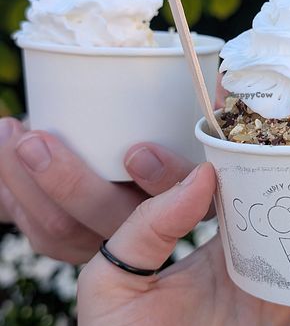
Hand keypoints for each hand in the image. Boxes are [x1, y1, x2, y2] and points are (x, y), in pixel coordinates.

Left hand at [0, 116, 203, 263]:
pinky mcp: (68, 242)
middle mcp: (145, 233)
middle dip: (67, 182)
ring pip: (60, 230)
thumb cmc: (159, 133)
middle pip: (106, 218)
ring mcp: (103, 242)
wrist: (119, 173)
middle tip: (34, 139)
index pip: (181, 204)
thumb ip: (211, 106)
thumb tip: (231, 82)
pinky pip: (37, 230)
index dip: (164, 181)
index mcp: (184, 206)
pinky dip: (12, 193)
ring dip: (25, 181)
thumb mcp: (186, 120)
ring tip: (11, 130)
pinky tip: (7, 142)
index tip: (137, 153)